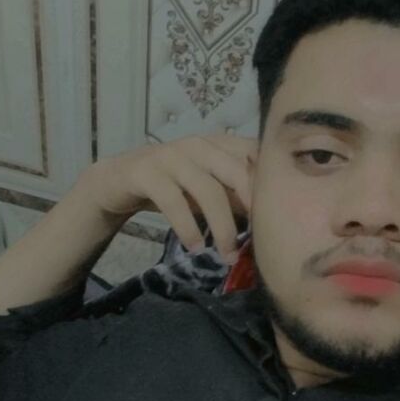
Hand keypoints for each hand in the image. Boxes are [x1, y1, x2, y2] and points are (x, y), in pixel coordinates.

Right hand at [78, 134, 256, 262]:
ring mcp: (171, 155)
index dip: (270, 183)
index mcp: (218, 144)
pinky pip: (173, 201)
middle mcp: (198, 144)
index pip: (255, 154)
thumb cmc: (173, 186)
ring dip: (221, 227)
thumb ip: (237, 196)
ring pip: (207, 190)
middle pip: (237, 172)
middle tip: (261, 242)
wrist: (118, 181)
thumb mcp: (208, 189)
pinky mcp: (147, 172)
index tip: (281, 216)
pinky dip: (187, 227)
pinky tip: (195, 247)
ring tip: (227, 256)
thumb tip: (271, 218)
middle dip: (253, 209)